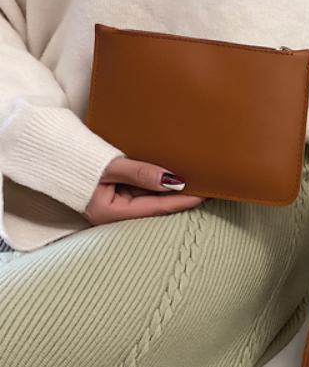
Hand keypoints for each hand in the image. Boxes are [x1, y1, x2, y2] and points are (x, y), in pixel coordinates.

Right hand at [83, 157, 204, 224]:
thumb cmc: (71, 161)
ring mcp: (114, 204)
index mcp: (112, 214)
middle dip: (181, 196)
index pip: (158, 208)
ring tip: (195, 180)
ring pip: (150, 197)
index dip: (184, 200)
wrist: (43, 152)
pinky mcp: (113, 194)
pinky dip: (155, 183)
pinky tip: (171, 175)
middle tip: (208, 186)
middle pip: (157, 205)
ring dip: (169, 189)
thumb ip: (140, 173)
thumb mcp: (108, 167)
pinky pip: (140, 190)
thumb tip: (173, 180)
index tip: (206, 193)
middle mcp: (115, 214)